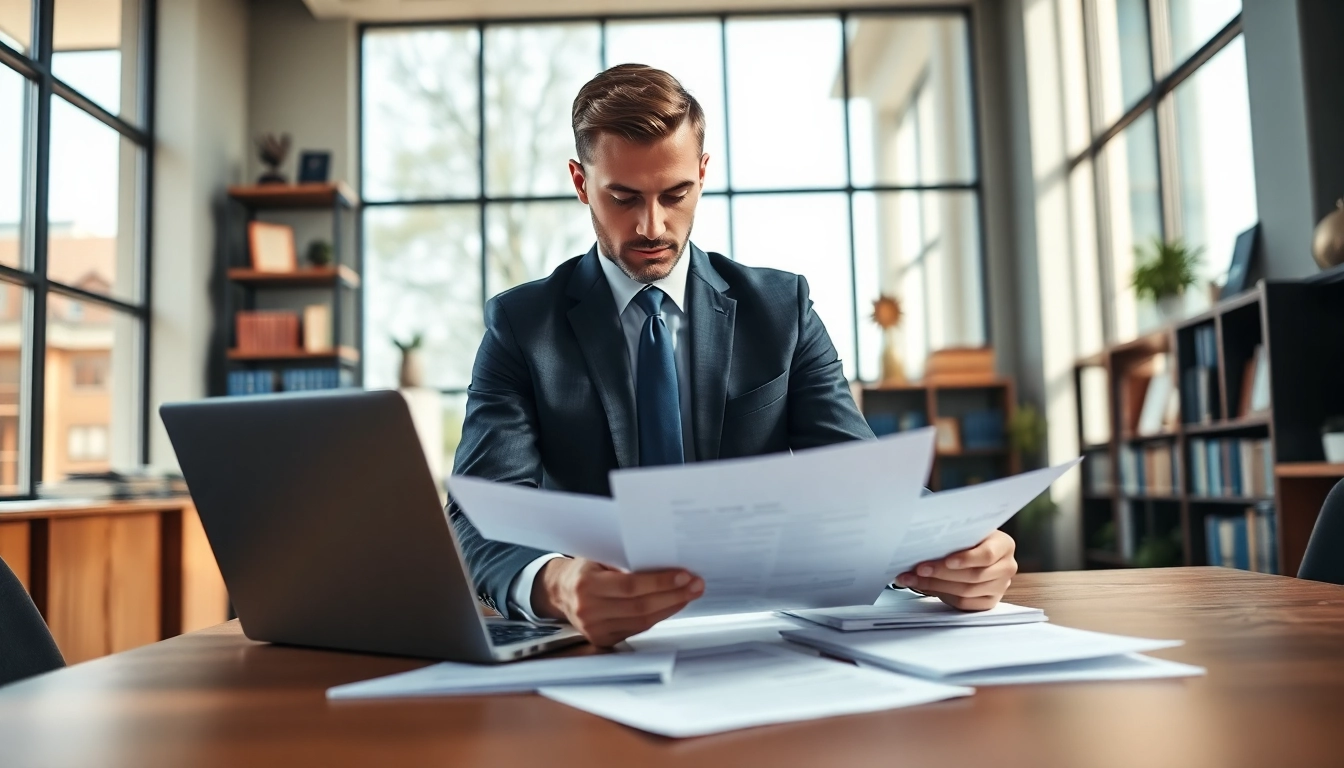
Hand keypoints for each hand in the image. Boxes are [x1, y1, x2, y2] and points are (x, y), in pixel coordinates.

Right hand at [531, 557, 703, 646]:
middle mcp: (589, 610)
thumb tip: (665, 562)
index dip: (660, 581)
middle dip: (673, 595)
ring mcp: (595, 629)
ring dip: (671, 607)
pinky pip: (637, 629)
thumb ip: (625, 563)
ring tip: (690, 594)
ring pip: (642, 621)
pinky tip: (672, 605)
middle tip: (696, 585)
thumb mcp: (598, 558)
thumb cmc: (585, 569)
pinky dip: (658, 617)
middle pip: (640, 606)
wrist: (559, 591)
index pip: (630, 585)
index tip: (684, 575)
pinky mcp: (603, 640)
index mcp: (586, 584)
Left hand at [894, 530, 1016, 610]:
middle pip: (974, 576)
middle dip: (942, 573)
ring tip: (914, 579)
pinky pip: (965, 604)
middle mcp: (1006, 567)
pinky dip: (943, 596)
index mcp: (1004, 545)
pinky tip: (925, 587)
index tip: (946, 560)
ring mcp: (1000, 587)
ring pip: (967, 591)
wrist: (978, 550)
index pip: (987, 554)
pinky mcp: (989, 601)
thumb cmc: (970, 539)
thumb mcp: (968, 532)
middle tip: (918, 569)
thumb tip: (924, 543)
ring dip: (936, 585)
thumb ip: (955, 537)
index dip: (966, 559)